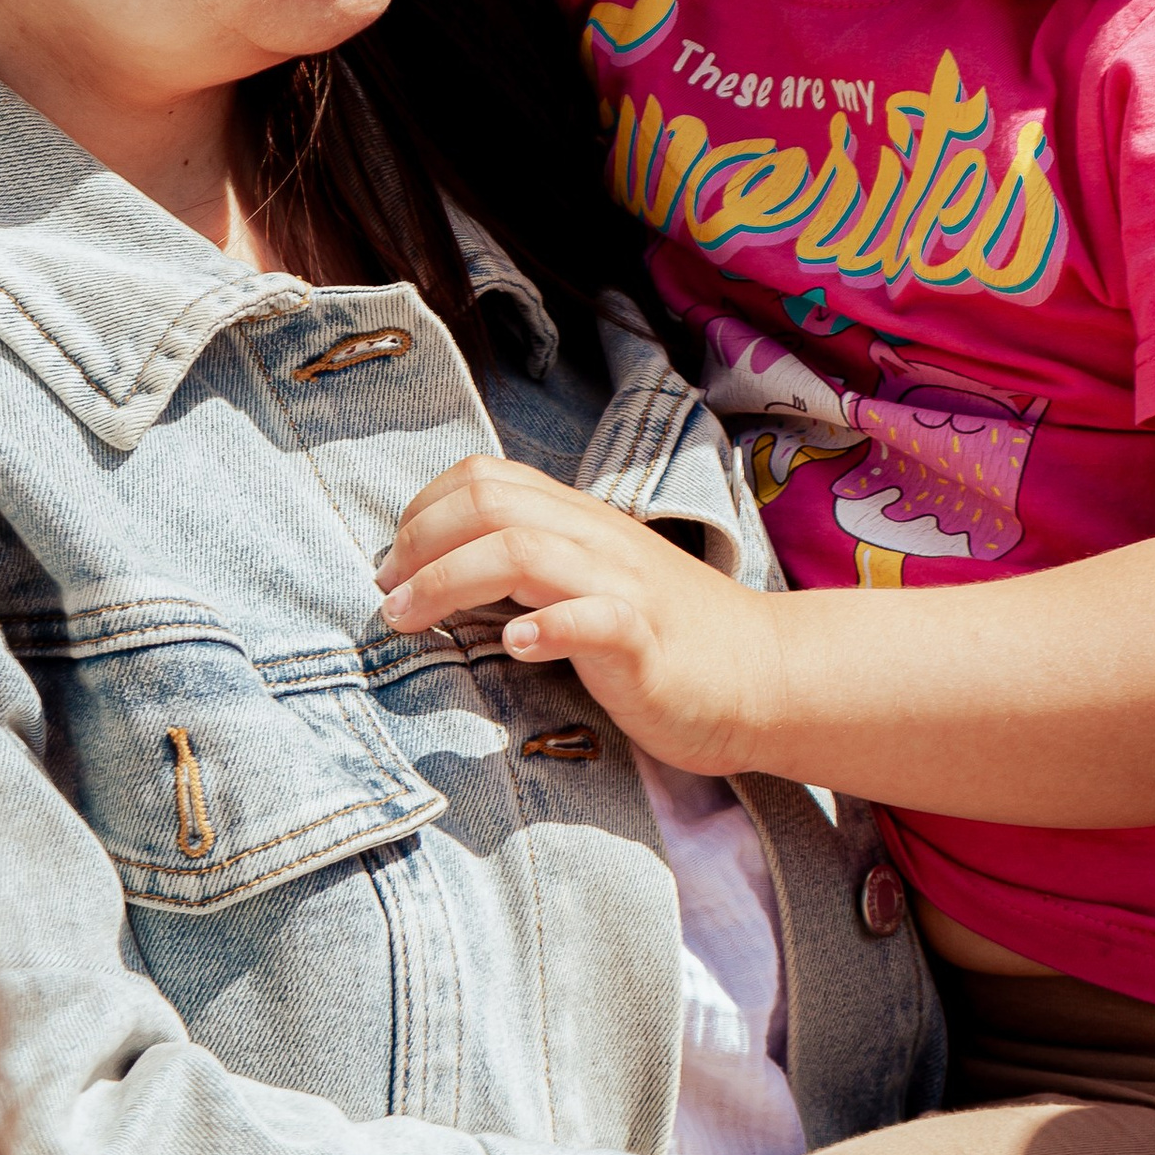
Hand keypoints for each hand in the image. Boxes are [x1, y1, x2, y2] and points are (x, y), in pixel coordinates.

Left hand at [377, 456, 776, 770]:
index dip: (423, 511)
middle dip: (418, 545)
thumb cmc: (668, 639)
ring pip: (523, 549)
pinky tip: (516, 646)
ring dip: (450, 581)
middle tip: (388, 596)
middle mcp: (596, 539)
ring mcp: (623, 587)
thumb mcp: (594, 583)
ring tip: (410, 620)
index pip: (486, 477)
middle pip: (490, 503)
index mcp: (579, 521)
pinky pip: (594, 618)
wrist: (767, 676)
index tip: (396, 564)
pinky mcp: (647, 642)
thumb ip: (532, 568)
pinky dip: (545, 626)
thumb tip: (443, 575)